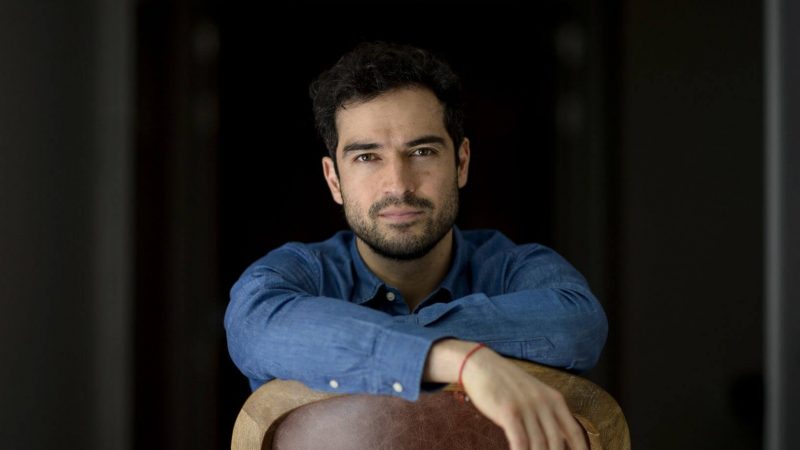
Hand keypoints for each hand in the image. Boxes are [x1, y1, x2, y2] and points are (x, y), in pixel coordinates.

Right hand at [424, 340, 586, 449]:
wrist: (481, 364)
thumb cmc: (506, 382)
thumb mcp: (534, 393)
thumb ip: (547, 413)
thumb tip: (557, 439)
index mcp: (554, 399)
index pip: (574, 432)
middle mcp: (544, 403)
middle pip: (556, 443)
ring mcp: (527, 407)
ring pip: (539, 445)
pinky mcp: (509, 411)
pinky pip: (520, 441)